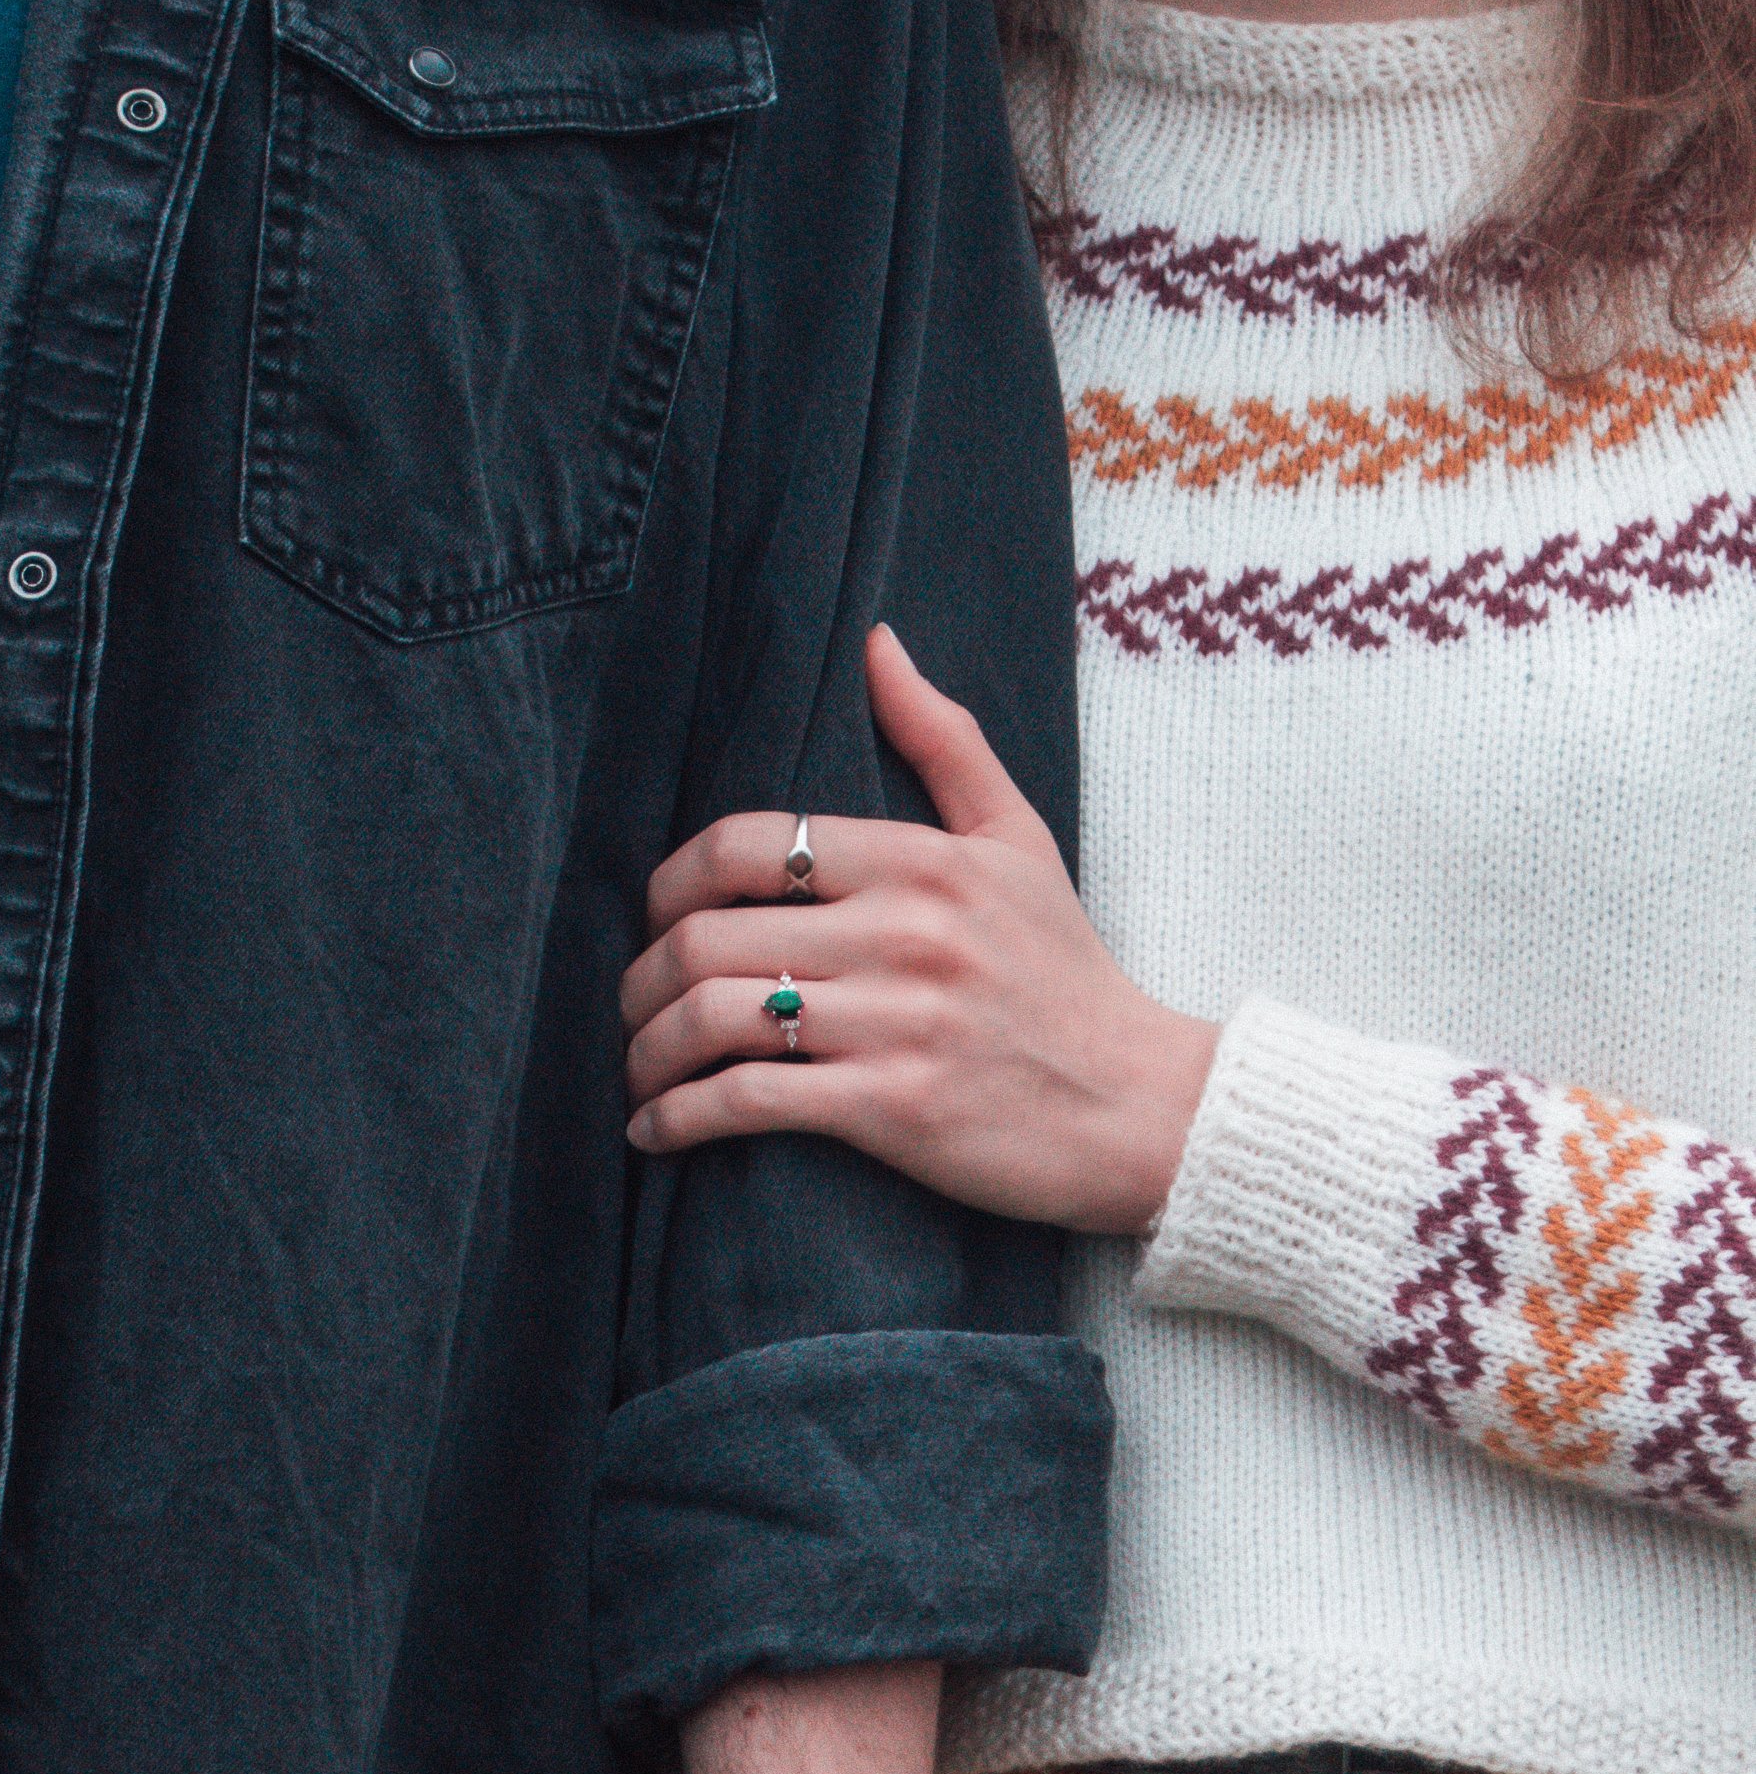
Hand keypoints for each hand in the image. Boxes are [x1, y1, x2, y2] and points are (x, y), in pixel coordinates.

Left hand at [622, 625, 1218, 1237]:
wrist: (1141, 1108)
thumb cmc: (1067, 975)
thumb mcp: (1019, 840)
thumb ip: (945, 741)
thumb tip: (878, 643)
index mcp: (920, 861)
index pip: (745, 844)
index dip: (670, 883)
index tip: (657, 920)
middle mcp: (903, 933)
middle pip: (709, 936)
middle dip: (642, 981)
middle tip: (632, 1007)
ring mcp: (897, 1022)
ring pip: (716, 1018)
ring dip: (648, 1052)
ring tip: (638, 1071)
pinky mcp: (894, 1108)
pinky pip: (749, 1101)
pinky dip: (680, 1118)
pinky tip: (655, 1130)